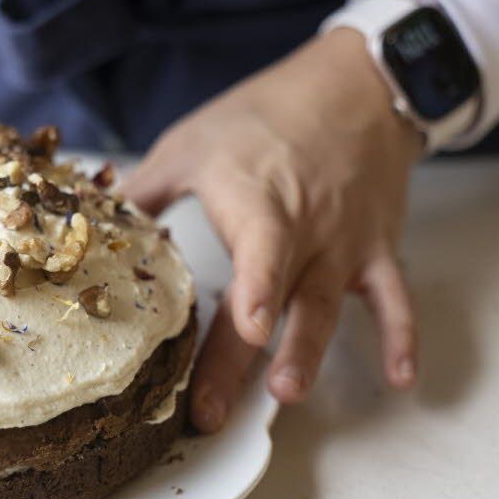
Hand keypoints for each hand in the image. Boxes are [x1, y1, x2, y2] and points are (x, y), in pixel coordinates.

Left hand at [122, 28, 424, 431]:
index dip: (256, 291)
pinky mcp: (376, 250)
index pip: (261, 252)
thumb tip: (96, 224)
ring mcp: (344, 245)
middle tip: (215, 411)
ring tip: (289, 394)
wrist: (356, 86)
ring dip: (309, 352)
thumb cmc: (266, 114)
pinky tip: (402, 379)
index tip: (251, 330)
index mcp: (258, 202)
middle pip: (274, 302)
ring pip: (327, 308)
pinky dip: (402, 336)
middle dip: (243, 361)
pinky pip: (394, 298)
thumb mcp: (193, 141)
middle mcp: (305, 231)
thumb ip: (145, 190)